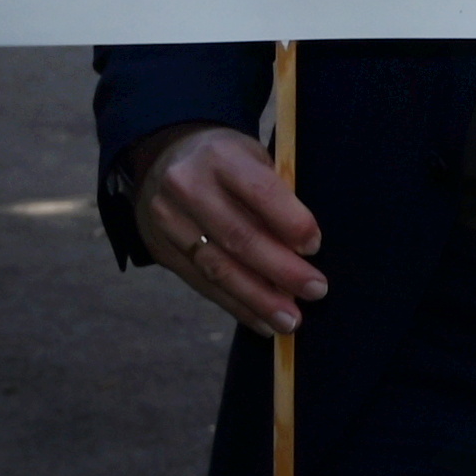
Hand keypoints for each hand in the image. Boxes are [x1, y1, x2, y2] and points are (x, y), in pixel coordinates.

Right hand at [134, 125, 323, 334]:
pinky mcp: (160, 250)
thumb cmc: (228, 161)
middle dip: (281, 270)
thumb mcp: (253, 157)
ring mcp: (167, 220)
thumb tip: (306, 249)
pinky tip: (261, 320)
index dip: (290, 222)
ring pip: (217, 267)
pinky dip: (235, 305)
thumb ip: (275, 194)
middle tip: (316, 290)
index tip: (314, 246)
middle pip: (238, 236)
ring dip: (258, 299)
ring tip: (290, 320)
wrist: (165, 159)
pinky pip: (201, 284)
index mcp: (220, 155)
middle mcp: (187, 187)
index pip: (260, 191)